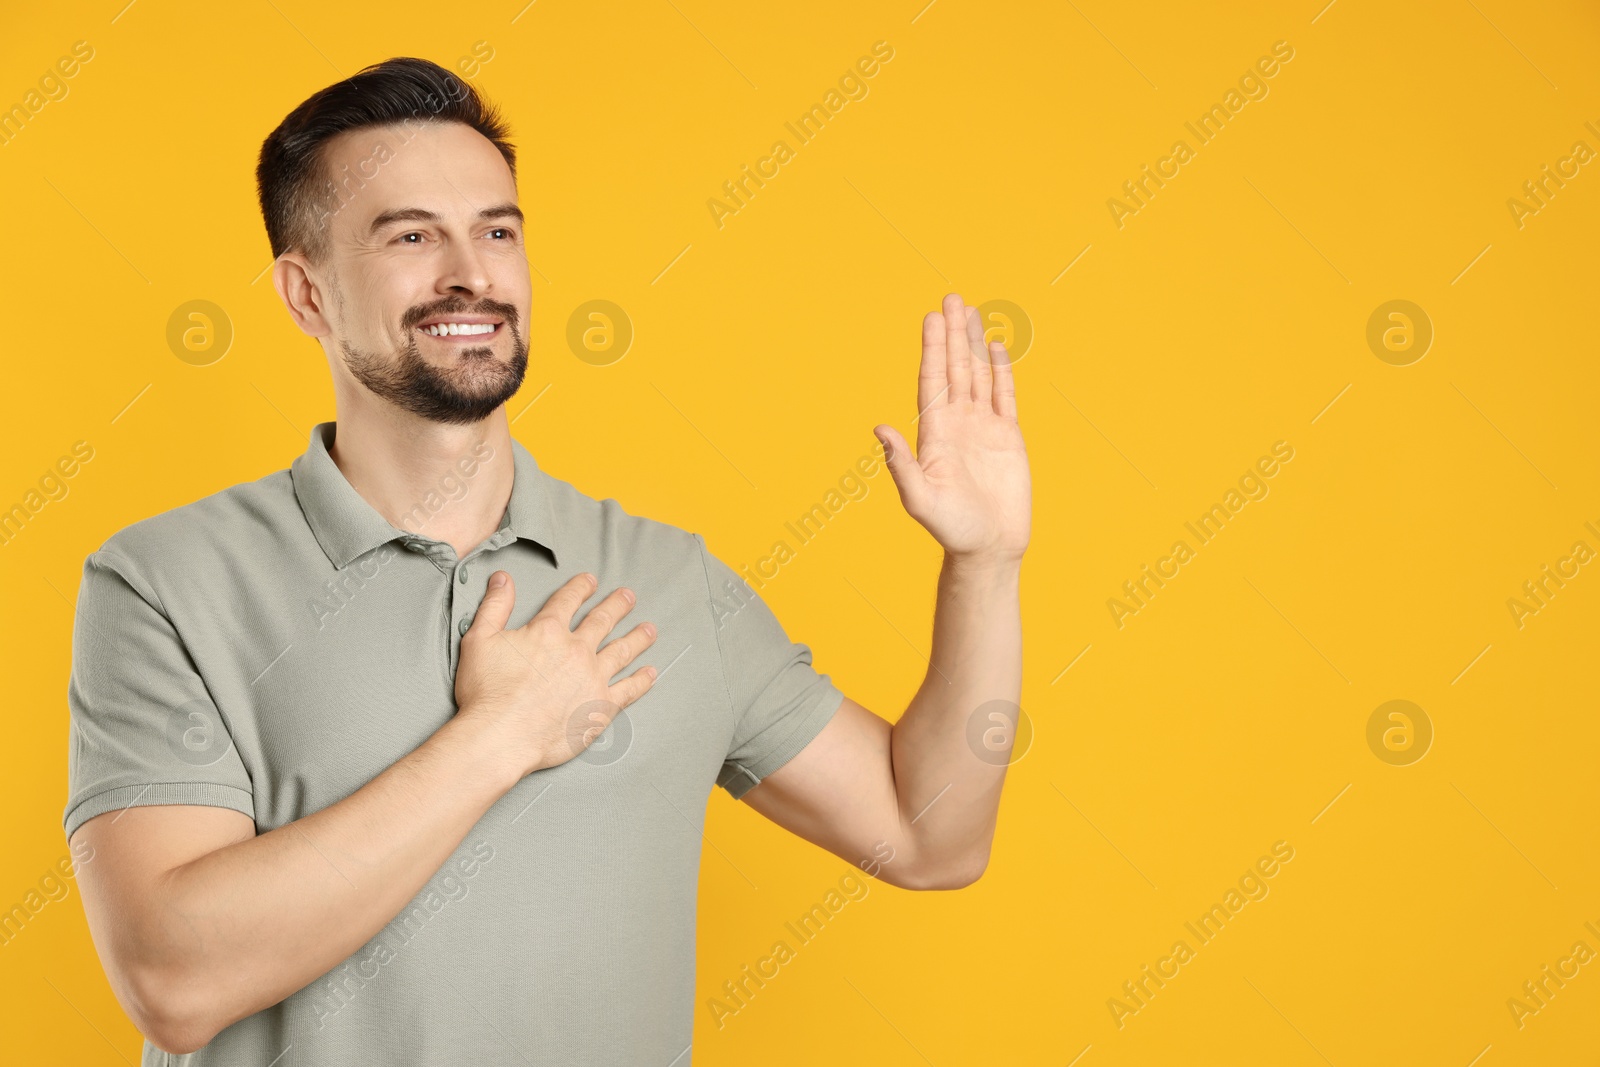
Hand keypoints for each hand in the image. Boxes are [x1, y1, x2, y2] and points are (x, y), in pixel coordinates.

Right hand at [454, 571, 657, 776]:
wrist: (501, 735)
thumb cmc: (487, 693)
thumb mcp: (480, 640)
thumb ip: (494, 606)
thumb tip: (503, 579)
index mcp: (548, 632)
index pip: (568, 601)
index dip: (580, 588)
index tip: (590, 581)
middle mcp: (576, 650)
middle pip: (602, 620)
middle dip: (617, 605)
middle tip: (628, 597)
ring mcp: (593, 677)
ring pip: (622, 651)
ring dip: (638, 638)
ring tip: (649, 629)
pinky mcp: (601, 706)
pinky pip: (629, 689)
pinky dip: (642, 681)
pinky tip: (651, 673)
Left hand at [874, 293, 1031, 566]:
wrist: (988, 549)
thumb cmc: (951, 529)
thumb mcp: (919, 499)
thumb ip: (900, 464)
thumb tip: (879, 429)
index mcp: (934, 434)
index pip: (932, 381)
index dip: (932, 348)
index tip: (930, 318)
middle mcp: (957, 424)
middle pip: (954, 369)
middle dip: (952, 334)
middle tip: (951, 297)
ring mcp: (983, 428)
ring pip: (978, 376)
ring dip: (974, 344)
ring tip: (971, 311)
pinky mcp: (1008, 438)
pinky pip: (1004, 397)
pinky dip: (1000, 371)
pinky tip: (995, 347)